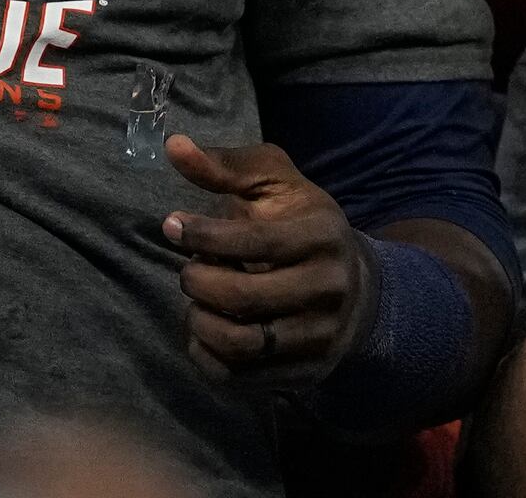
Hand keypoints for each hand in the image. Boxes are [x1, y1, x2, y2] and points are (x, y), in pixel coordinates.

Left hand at [161, 132, 369, 392]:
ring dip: (200, 323)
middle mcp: (328, 290)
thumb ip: (226, 165)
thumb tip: (173, 146)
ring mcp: (319, 337)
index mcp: (323, 236)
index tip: (171, 226)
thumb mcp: (274, 182)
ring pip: (242, 344)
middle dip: (197, 281)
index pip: (256, 242)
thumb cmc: (300, 222)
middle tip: (187, 270)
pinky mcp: (305, 373)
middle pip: (244, 298)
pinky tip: (202, 331)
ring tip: (194, 303)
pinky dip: (208, 357)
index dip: (205, 235)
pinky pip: (243, 378)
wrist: (354, 285)